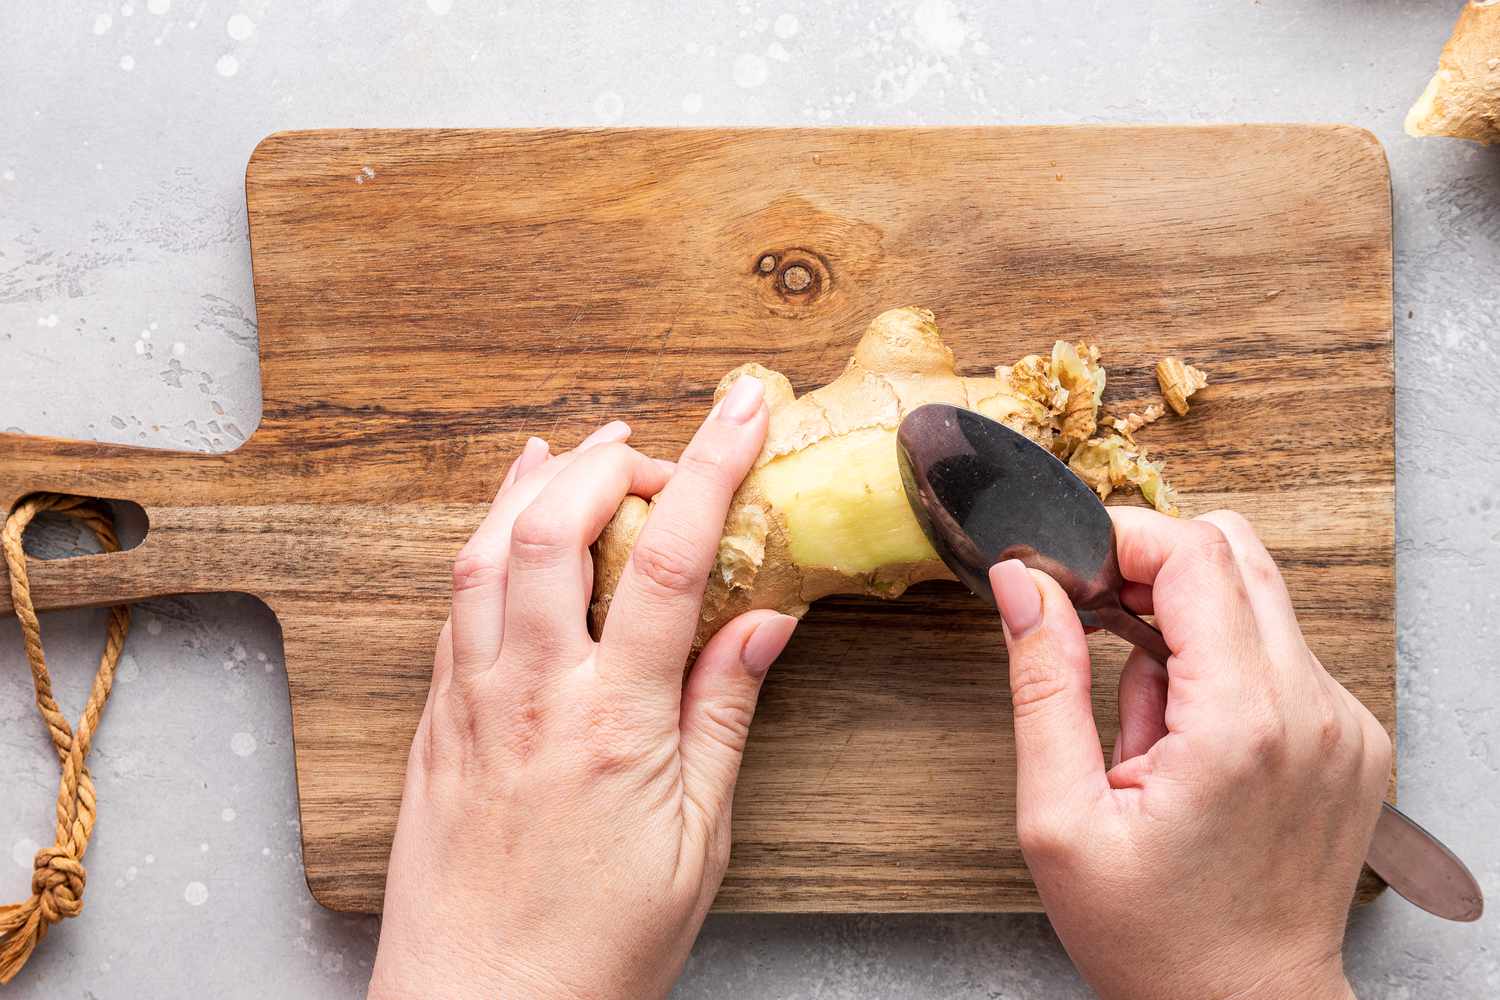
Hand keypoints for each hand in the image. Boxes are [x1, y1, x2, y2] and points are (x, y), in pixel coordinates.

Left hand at [369, 376, 797, 999]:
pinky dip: (482, 541)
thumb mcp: (697, 841)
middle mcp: (529, 693)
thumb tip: (762, 622)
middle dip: (611, 460)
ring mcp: (469, 702)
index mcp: (612, 722)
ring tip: (583, 446)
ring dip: (536, 482)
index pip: (667, 559)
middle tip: (664, 451)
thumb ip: (722, 715)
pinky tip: (505, 525)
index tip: (743, 411)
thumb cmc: (595, 948)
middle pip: (551, 526)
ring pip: (483, 551)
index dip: (711, 466)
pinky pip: (450, 602)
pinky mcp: (434, 721)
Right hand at [989, 508, 1389, 999]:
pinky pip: (1283, 652)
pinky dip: (1228, 665)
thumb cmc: (1154, 937)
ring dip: (1190, 624)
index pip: (1196, 555)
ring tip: (1149, 717)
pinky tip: (1192, 736)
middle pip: (1238, 555)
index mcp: (1239, 724)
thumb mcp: (1060, 817)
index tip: (1074, 568)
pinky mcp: (1353, 738)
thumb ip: (1042, 683)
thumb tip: (1025, 584)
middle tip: (1098, 624)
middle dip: (1154, 567)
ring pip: (1260, 599)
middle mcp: (1312, 711)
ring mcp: (1344, 724)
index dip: (1122, 538)